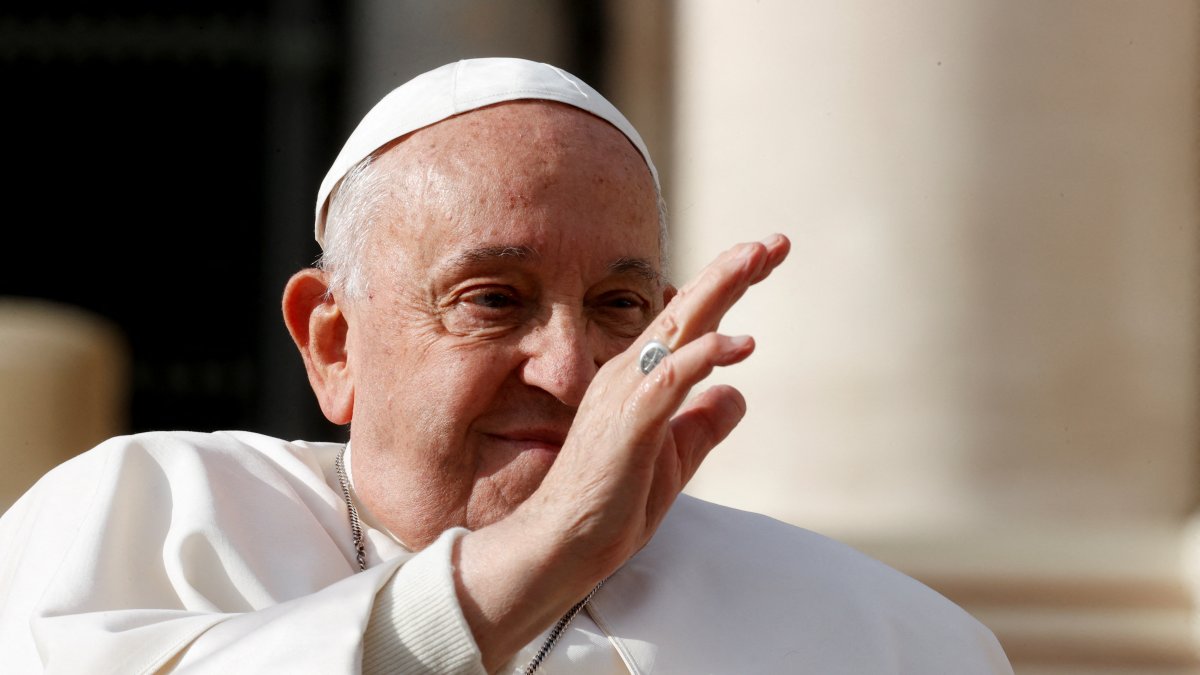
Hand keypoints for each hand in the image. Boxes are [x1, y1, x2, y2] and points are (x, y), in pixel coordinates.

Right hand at [456, 234, 790, 670]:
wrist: (566, 542)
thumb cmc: (614, 500)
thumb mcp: (678, 457)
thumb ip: (705, 422)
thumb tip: (738, 392)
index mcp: (642, 377)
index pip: (691, 320)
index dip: (728, 285)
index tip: (767, 255)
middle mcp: (631, 373)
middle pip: (687, 309)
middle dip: (732, 270)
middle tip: (774, 241)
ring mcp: (627, 394)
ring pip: (677, 328)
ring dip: (718, 291)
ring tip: (756, 259)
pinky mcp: (628, 422)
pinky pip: (669, 379)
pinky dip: (704, 356)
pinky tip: (740, 343)